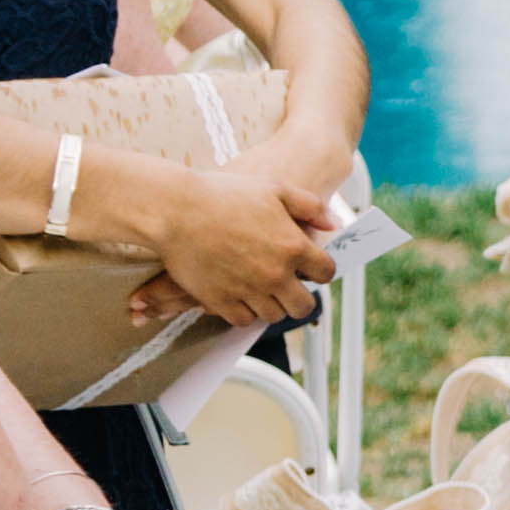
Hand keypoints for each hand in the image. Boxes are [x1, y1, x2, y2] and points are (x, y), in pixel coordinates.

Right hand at [136, 160, 345, 329]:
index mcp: (292, 246)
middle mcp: (274, 274)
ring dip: (273, 304)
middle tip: (290, 288)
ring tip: (263, 289)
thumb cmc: (223, 195)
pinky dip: (245, 312)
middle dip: (301, 297)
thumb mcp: (274, 188)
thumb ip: (309, 206)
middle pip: (303, 306)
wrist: (176, 210)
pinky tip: (241, 296)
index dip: (321, 270)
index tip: (311, 268)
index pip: (326, 273)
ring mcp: (248, 291)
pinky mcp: (221, 301)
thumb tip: (332, 224)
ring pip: (274, 316)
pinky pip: (243, 320)